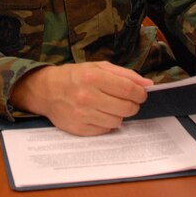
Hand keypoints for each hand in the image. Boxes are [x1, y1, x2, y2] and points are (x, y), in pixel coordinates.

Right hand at [10, 61, 153, 135]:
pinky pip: (105, 130)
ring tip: (110, 105)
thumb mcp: (98, 67)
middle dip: (133, 104)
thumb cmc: (76, 76)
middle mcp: (88, 96)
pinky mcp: (79, 129)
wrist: (47, 90)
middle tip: (127, 100)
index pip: (128, 89)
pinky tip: (100, 113)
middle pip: (126, 107)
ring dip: (119, 114)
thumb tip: (148, 84)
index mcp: (93, 77)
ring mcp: (83, 114)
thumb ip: (124, 74)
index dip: (140, 93)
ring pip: (118, 121)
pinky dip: (107, 122)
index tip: (141, 93)